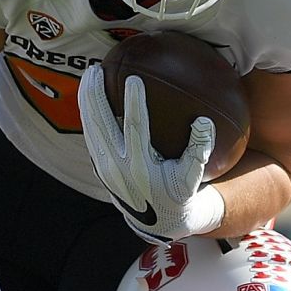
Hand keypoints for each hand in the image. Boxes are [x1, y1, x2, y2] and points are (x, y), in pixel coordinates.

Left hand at [79, 64, 224, 238]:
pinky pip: (90, 134)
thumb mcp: (193, 177)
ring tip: (90, 74)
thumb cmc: (180, 193)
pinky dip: (88, 112)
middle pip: (101, 125)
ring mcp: (104, 167)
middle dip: (96, 96)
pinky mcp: (98, 166)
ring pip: (90, 128)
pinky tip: (91, 93)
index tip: (134, 79)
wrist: (156, 222)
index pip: (135, 130)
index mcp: (142, 167)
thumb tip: (204, 121)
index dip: (134, 104)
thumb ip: (199, 150)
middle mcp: (118, 167)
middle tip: (97, 69)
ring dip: (87, 100)